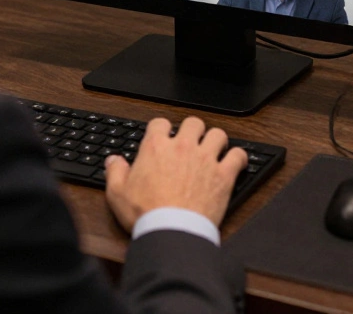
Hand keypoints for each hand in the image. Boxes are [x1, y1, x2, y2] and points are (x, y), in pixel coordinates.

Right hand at [103, 116, 247, 232]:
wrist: (171, 231)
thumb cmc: (145, 214)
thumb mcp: (117, 193)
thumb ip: (115, 173)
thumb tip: (113, 161)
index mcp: (156, 148)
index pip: (161, 123)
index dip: (162, 129)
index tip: (164, 136)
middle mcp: (183, 147)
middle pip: (194, 122)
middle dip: (193, 130)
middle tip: (192, 142)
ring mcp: (206, 159)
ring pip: (218, 134)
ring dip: (217, 141)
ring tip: (214, 150)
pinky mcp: (224, 175)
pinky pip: (239, 156)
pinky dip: (239, 158)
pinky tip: (235, 163)